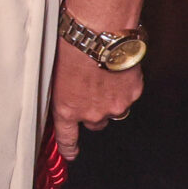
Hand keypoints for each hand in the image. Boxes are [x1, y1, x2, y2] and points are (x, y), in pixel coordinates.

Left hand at [51, 44, 139, 158]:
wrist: (100, 34)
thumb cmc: (71, 46)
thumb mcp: (55, 72)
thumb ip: (62, 91)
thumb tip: (65, 94)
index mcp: (67, 108)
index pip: (67, 136)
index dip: (69, 148)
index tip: (71, 154)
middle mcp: (92, 112)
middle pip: (95, 123)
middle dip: (93, 111)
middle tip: (90, 90)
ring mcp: (115, 105)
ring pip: (114, 110)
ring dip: (110, 99)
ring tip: (104, 75)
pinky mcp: (133, 94)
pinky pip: (128, 95)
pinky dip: (124, 85)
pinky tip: (116, 68)